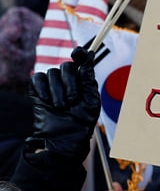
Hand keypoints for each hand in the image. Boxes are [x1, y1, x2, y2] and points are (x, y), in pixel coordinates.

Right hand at [27, 46, 100, 160]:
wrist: (65, 137)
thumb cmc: (83, 120)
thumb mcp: (91, 98)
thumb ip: (88, 77)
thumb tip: (90, 54)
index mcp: (82, 80)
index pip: (81, 60)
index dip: (80, 53)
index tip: (78, 53)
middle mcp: (67, 80)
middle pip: (66, 66)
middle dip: (70, 82)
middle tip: (73, 100)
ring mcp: (52, 85)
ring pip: (52, 73)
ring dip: (58, 90)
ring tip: (62, 106)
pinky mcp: (37, 91)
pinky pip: (37, 79)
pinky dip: (43, 88)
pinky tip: (48, 101)